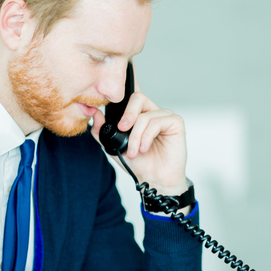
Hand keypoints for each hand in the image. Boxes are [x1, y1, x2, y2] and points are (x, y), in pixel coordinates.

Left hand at [91, 80, 187, 196]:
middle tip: (122, 128)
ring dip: (136, 136)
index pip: (131, 96)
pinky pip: (157, 122)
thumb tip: (95, 113)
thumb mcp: (112, 147)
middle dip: (127, 114)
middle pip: (138, 98)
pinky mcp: (176, 123)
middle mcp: (153, 112)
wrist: (154, 181)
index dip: (124, 89)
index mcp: (139, 115)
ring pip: (145, 116)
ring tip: (134, 151)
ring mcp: (165, 117)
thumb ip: (101, 131)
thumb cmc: (139, 164)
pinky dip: (147, 136)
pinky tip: (144, 148)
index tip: (118, 97)